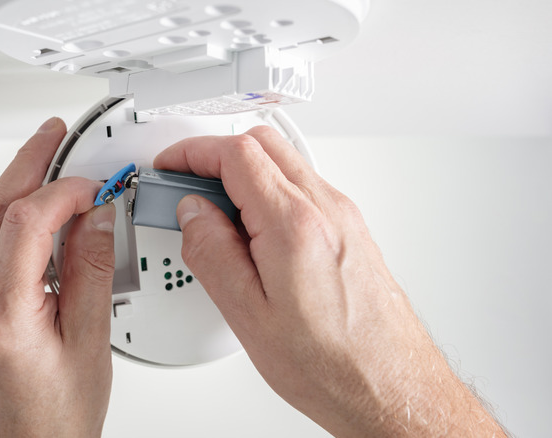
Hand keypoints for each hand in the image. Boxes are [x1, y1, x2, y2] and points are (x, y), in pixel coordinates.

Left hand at [0, 118, 115, 437]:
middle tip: (55, 139)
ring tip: (33, 171)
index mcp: (3, 313)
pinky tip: (3, 214)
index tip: (94, 185)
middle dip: (28, 165)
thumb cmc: (57, 416)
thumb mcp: (92, 341)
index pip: (26, 219)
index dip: (64, 189)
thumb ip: (94, 271)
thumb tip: (97, 216)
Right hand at [154, 126, 506, 436]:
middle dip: (215, 155)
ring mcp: (344, 218)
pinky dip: (268, 194)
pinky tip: (251, 234)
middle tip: (185, 186)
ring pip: (284, 164)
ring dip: (243, 174)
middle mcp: (327, 210)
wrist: (390, 389)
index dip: (193, 152)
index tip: (170, 167)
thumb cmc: (332, 364)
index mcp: (295, 225)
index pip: (236, 154)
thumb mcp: (248, 315)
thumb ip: (211, 253)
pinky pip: (303, 190)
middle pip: (263, 145)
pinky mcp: (351, 232)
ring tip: (213, 217)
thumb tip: (192, 213)